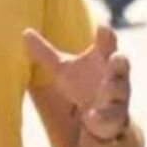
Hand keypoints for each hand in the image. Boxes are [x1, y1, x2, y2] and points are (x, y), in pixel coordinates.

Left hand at [23, 26, 130, 140]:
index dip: (106, 35)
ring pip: (120, 91)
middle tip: (116, 57)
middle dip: (120, 61)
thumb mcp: (62, 70)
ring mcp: (117, 98)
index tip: (102, 26)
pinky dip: (101, 117)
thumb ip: (46, 54)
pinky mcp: (115, 119)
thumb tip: (25, 32)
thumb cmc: (81, 87)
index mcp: (103, 60)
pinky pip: (111, 118)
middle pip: (121, 65)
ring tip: (106, 86)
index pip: (107, 44)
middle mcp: (114, 76)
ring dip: (114, 88)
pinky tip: (90, 116)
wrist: (99, 120)